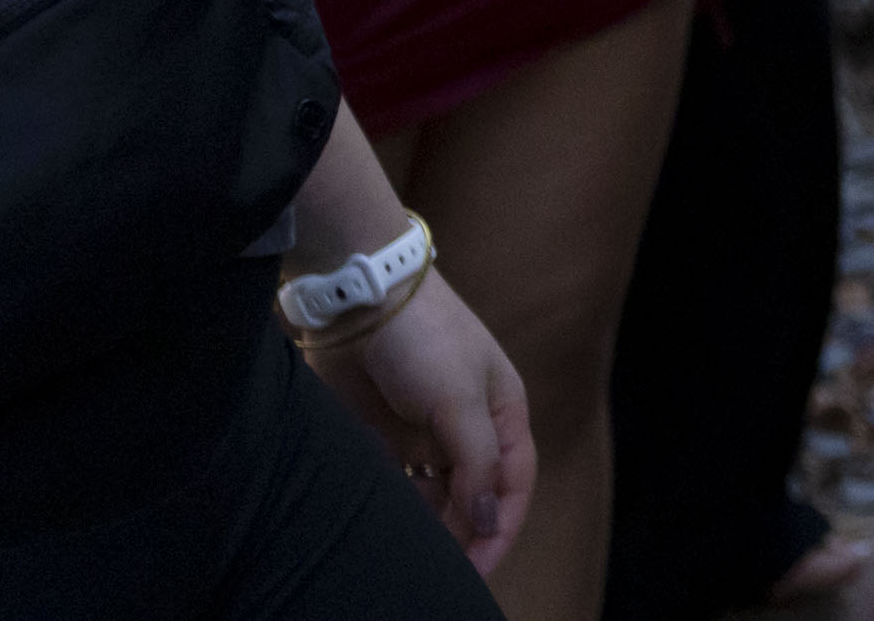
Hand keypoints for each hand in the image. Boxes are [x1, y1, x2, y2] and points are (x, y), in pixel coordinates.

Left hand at [313, 274, 536, 572]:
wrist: (360, 302)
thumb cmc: (425, 341)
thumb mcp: (459, 401)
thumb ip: (476, 464)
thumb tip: (489, 521)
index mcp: (503, 413)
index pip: (513, 484)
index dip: (500, 529)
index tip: (476, 571)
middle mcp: (469, 428)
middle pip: (474, 495)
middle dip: (462, 534)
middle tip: (437, 571)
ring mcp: (426, 433)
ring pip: (433, 496)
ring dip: (426, 524)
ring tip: (406, 551)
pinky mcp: (385, 436)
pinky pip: (395, 485)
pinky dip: (394, 506)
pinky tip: (382, 522)